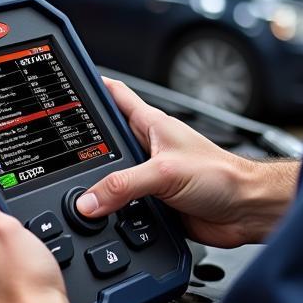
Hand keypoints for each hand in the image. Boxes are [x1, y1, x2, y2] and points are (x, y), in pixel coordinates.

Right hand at [76, 78, 297, 247]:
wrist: (246, 210)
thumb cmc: (222, 176)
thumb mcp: (165, 173)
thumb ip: (124, 185)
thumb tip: (88, 200)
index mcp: (152, 125)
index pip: (115, 95)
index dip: (92, 85)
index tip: (66, 81)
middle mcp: (149, 147)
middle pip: (105, 142)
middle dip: (83, 147)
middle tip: (56, 152)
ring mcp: (151, 176)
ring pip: (112, 178)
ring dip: (100, 188)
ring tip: (77, 193)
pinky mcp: (155, 204)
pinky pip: (124, 207)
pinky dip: (113, 214)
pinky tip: (104, 220)